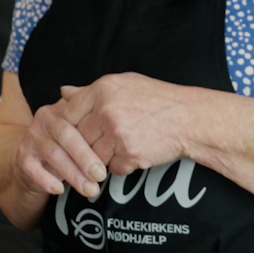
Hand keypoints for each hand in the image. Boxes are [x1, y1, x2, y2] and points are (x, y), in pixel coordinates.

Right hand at [12, 86, 111, 201]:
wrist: (34, 162)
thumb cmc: (67, 146)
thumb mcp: (83, 133)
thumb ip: (99, 125)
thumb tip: (121, 122)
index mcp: (63, 109)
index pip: (81, 120)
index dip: (96, 137)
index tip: (114, 154)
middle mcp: (44, 120)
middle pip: (67, 135)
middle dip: (85, 157)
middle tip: (101, 175)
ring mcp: (31, 138)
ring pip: (53, 154)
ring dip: (72, 174)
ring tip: (90, 189)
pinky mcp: (21, 157)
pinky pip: (32, 169)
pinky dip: (46, 180)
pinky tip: (59, 190)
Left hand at [58, 72, 195, 177]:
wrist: (190, 118)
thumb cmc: (158, 100)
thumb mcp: (125, 84)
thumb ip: (91, 90)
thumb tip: (63, 93)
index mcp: (103, 90)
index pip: (67, 113)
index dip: (68, 126)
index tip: (74, 133)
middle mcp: (107, 111)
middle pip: (77, 138)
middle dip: (87, 144)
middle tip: (101, 142)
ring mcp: (117, 134)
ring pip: (92, 156)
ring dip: (103, 157)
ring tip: (122, 145)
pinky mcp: (129, 155)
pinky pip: (113, 168)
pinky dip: (122, 165)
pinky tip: (135, 152)